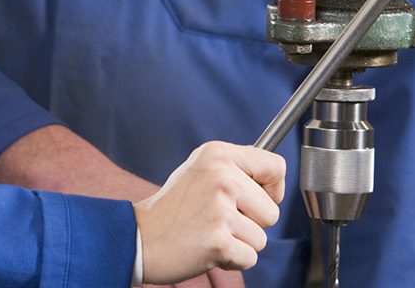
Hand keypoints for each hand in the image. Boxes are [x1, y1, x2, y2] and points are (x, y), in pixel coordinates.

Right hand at [135, 142, 285, 283]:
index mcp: (218, 154)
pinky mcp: (218, 240)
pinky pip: (249, 258)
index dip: (273, 189)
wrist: (139, 238)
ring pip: (261, 238)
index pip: (275, 167)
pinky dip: (231, 260)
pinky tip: (207, 248)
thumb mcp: (201, 170)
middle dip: (251, 224)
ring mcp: (220, 209)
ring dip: (239, 243)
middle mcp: (222, 177)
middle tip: (218, 220)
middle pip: (272, 211)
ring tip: (210, 233)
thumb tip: (275, 180)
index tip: (256, 199)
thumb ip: (236, 169)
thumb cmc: (172, 208)